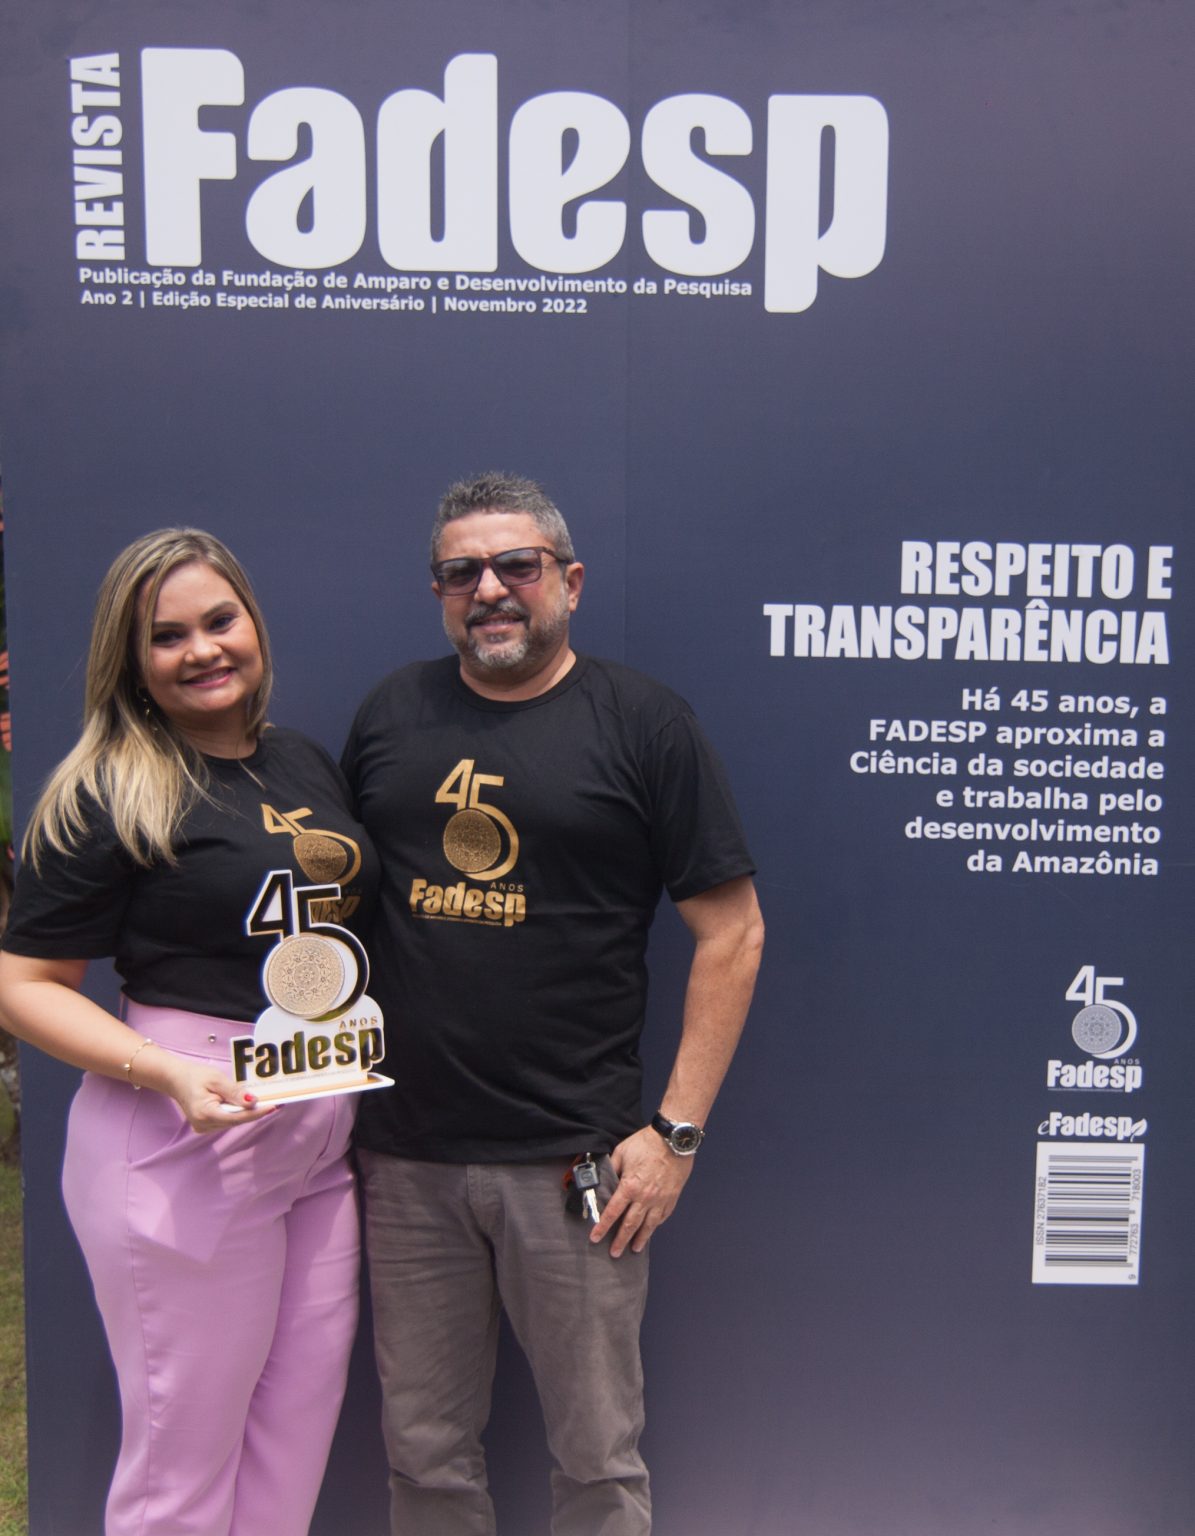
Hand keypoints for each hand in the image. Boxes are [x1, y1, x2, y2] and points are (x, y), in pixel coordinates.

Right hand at [156, 1054, 275, 1132]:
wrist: (177, 1080)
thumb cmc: (195, 1076)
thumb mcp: (216, 1079)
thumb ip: (234, 1092)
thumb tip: (253, 1101)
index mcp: (204, 1113)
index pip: (236, 1117)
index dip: (256, 1113)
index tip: (273, 1106)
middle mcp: (204, 1125)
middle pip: (236, 1120)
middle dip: (256, 1112)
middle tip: (277, 1102)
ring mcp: (204, 1128)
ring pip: (233, 1121)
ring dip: (248, 1112)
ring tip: (266, 1102)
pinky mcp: (207, 1126)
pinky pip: (228, 1120)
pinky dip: (238, 1112)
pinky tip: (248, 1104)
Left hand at [589, 1125, 694, 1256]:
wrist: (673, 1140)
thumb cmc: (647, 1143)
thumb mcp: (622, 1151)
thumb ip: (613, 1167)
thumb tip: (605, 1177)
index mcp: (629, 1187)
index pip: (612, 1212)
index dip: (602, 1227)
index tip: (595, 1238)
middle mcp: (644, 1198)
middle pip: (630, 1225)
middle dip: (621, 1240)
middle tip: (614, 1253)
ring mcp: (660, 1200)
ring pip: (649, 1225)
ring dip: (640, 1238)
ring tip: (634, 1248)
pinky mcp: (672, 1197)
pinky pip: (663, 1216)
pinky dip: (656, 1225)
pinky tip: (652, 1229)